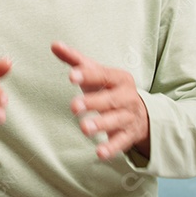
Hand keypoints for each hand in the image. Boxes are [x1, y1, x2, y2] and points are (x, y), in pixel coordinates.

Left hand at [51, 43, 149, 159]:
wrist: (141, 112)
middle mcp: (127, 97)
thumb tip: (54, 44)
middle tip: (73, 106)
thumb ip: (75, 60)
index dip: (87, 75)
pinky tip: (99, 152)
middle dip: (92, 103)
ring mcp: (129, 117)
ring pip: (116, 121)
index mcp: (119, 78)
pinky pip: (121, 142)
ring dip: (100, 124)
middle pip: (110, 100)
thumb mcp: (97, 73)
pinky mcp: (128, 135)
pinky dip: (111, 148)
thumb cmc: (110, 88)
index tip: (71, 76)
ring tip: (84, 128)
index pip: (103, 75)